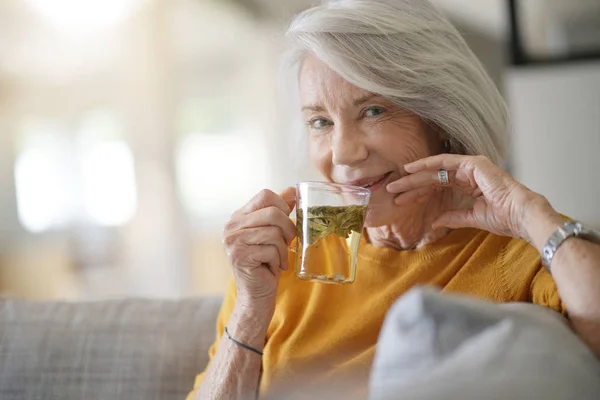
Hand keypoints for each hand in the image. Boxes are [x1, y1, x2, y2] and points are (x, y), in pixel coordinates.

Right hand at [223, 187, 296, 305]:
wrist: (256, 293)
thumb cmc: (266, 262)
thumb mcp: (274, 232)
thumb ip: (279, 210)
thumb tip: (292, 190)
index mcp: (239, 216)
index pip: (265, 195)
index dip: (283, 206)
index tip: (286, 222)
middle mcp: (231, 226)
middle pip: (273, 212)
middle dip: (288, 229)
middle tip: (288, 243)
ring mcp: (233, 241)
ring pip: (274, 232)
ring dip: (283, 249)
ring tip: (277, 258)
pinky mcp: (239, 256)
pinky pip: (271, 249)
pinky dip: (278, 260)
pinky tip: (271, 267)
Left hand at [386, 154, 544, 239]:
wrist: (520, 215)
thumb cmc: (504, 217)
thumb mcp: (471, 218)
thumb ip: (452, 218)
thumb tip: (434, 222)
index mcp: (468, 185)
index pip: (437, 187)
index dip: (418, 193)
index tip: (401, 199)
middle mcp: (468, 174)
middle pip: (432, 178)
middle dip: (411, 185)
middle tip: (391, 189)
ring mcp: (471, 167)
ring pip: (435, 170)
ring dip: (414, 176)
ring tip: (395, 182)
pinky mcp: (473, 164)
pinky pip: (445, 162)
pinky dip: (428, 163)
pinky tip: (412, 168)